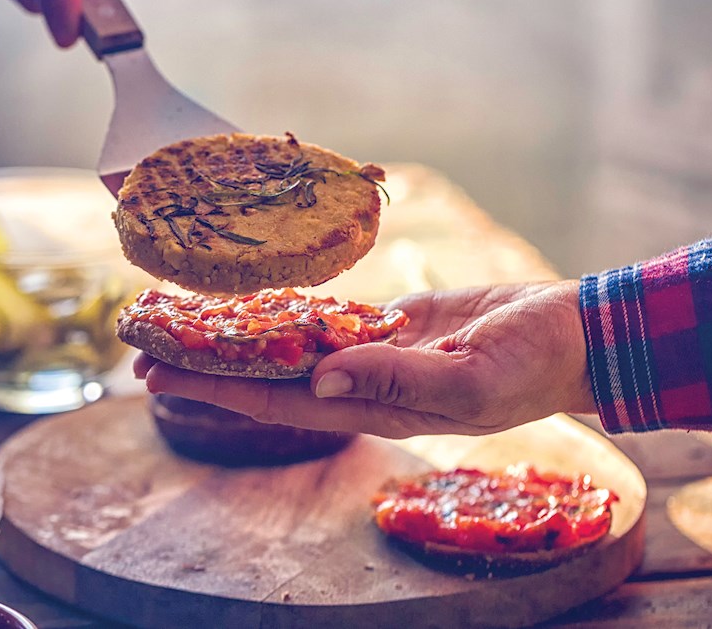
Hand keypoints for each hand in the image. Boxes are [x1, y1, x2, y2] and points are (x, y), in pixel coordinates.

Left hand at [135, 281, 595, 438]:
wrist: (569, 333)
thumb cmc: (531, 363)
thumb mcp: (471, 376)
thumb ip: (398, 379)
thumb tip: (321, 378)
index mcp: (376, 407)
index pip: (278, 402)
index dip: (215, 390)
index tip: (159, 376)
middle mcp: (362, 386)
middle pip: (268, 378)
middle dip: (206, 366)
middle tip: (142, 348)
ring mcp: (373, 354)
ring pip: (290, 347)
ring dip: (237, 338)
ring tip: (182, 323)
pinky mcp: (389, 324)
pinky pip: (325, 319)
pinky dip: (285, 311)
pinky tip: (250, 303)